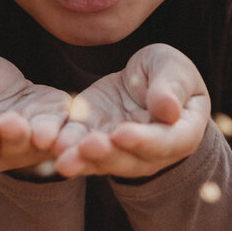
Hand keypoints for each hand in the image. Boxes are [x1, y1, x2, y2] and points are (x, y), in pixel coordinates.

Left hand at [53, 44, 210, 178]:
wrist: (144, 80)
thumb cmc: (167, 73)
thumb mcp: (173, 69)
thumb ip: (171, 88)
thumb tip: (169, 110)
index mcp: (182, 133)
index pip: (165, 142)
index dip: (144, 141)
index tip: (122, 132)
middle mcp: (152, 152)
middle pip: (130, 159)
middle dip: (107, 154)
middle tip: (87, 146)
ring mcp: (121, 151)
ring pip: (102, 161)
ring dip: (83, 161)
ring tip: (63, 159)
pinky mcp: (94, 141)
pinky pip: (79, 150)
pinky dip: (66, 150)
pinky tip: (50, 147)